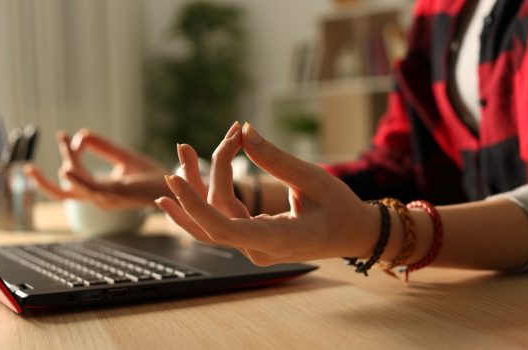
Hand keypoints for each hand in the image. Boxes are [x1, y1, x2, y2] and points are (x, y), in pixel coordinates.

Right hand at [25, 129, 169, 208]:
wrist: (176, 185)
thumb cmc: (150, 175)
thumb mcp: (123, 157)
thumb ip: (103, 147)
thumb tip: (81, 135)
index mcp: (99, 191)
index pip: (72, 176)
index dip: (66, 154)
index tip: (65, 135)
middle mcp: (98, 197)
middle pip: (62, 188)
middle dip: (46, 174)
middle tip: (52, 143)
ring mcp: (105, 198)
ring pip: (72, 186)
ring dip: (68, 163)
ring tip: (65, 142)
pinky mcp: (115, 195)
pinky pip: (89, 188)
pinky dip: (76, 179)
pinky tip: (65, 167)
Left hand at [156, 122, 378, 264]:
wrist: (353, 234)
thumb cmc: (339, 207)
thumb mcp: (313, 178)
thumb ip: (276, 158)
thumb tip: (244, 131)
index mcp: (279, 239)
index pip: (225, 229)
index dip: (196, 206)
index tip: (174, 180)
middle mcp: (259, 250)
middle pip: (213, 218)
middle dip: (195, 180)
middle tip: (185, 145)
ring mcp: (252, 249)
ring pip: (210, 222)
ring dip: (193, 190)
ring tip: (182, 152)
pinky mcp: (250, 241)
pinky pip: (220, 222)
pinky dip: (202, 202)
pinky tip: (179, 187)